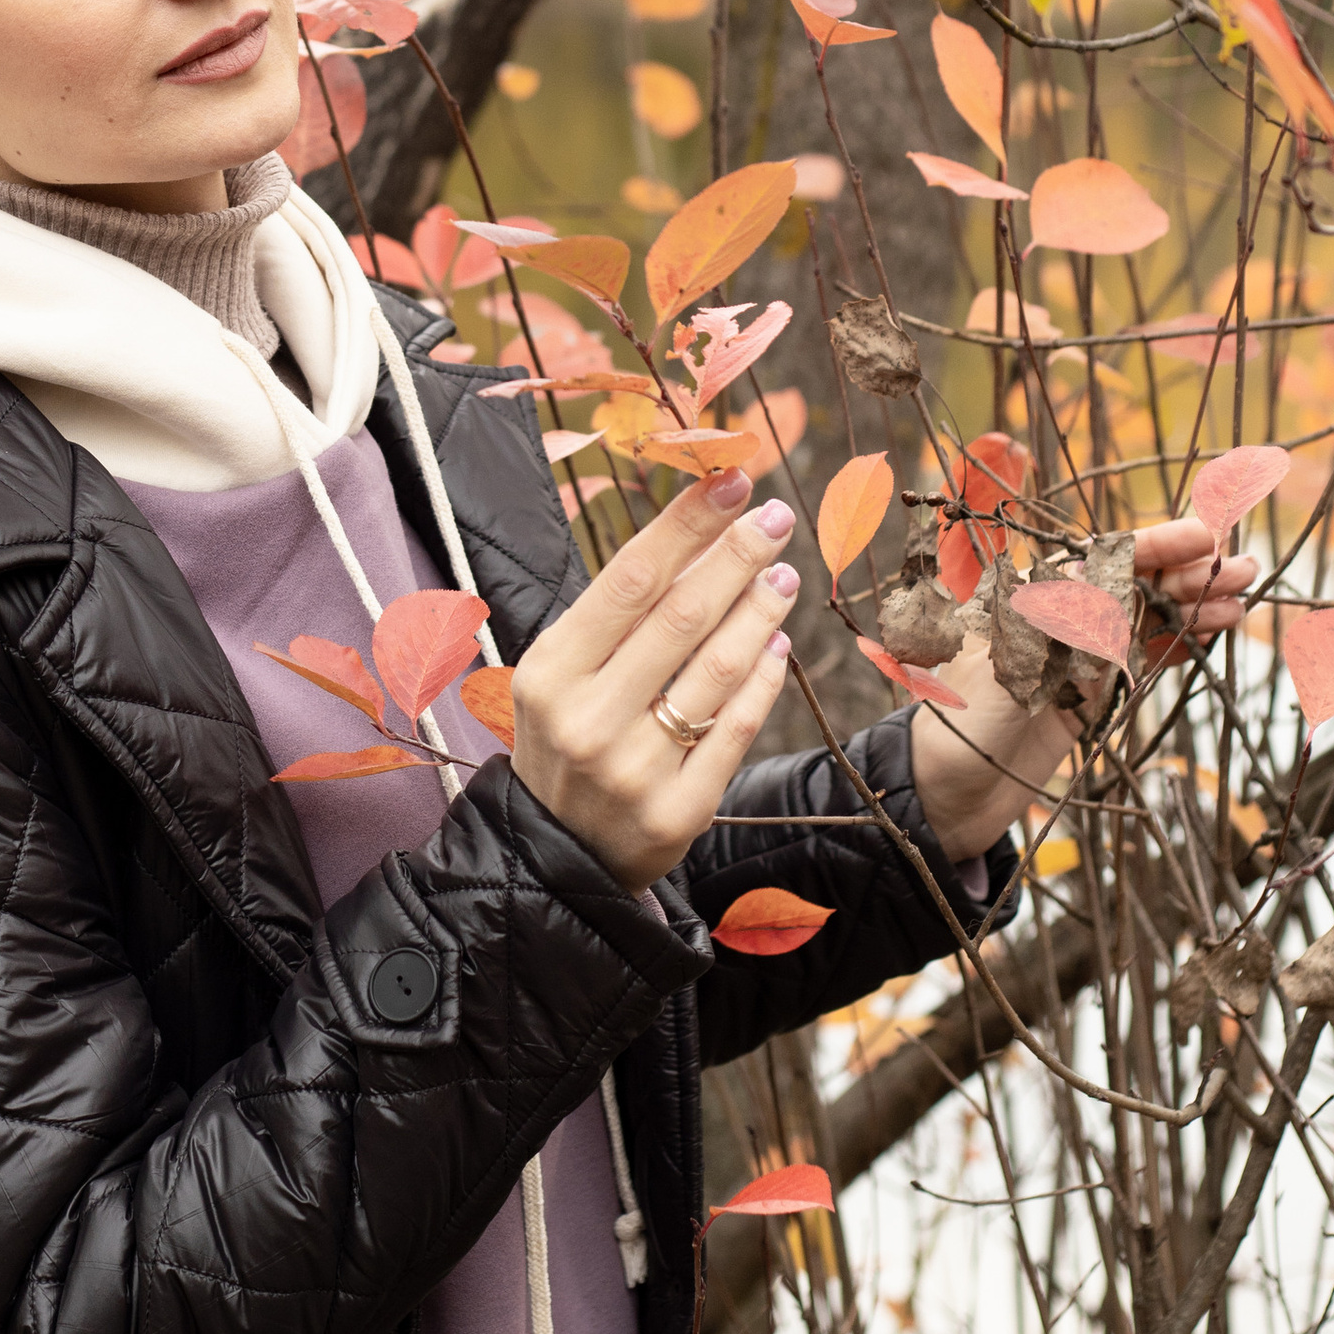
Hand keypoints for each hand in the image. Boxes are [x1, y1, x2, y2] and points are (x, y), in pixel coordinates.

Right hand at [511, 469, 796, 890]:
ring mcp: (633, 770)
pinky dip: (763, 678)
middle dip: (737, 555)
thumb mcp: (564, 673)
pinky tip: (778, 644)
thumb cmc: (568, 737)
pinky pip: (736, 729)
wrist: (558, 853)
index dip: (688, 524)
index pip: (631, 578)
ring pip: (716, 669)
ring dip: (761, 611)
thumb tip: (702, 536)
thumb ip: (621, 615)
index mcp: (551, 672)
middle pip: (681, 615)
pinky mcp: (677, 812)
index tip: (735, 480)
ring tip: (783, 575)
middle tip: (777, 516)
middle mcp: (587, 719)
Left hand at [909, 514, 1259, 860]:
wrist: (949, 795)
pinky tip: (1215, 630)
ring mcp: (1077, 657)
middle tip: (1244, 567)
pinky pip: (1142, 659)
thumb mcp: (1008, 666)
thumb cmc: (962, 723)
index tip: (1202, 537)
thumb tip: (1102, 568)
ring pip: (1146, 619)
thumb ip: (1056, 623)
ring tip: (1242, 599)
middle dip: (1187, 573)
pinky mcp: (1091, 696)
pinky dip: (1179, 643)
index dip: (1154, 545)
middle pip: (1133, 584)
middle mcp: (1058, 618)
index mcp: (1030, 596)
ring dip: (1193, 606)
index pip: (1103, 557)